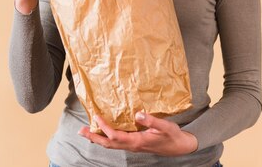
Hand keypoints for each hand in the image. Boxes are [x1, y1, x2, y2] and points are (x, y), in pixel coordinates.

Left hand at [78, 112, 198, 156]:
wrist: (180, 146)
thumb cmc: (172, 136)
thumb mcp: (164, 126)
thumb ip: (151, 121)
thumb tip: (138, 114)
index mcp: (137, 141)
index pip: (115, 136)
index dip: (104, 127)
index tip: (96, 117)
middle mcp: (132, 145)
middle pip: (108, 143)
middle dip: (94, 137)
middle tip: (81, 130)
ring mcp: (133, 146)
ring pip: (111, 144)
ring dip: (98, 139)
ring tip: (87, 132)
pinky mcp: (135, 143)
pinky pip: (117, 142)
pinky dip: (107, 138)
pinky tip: (104, 133)